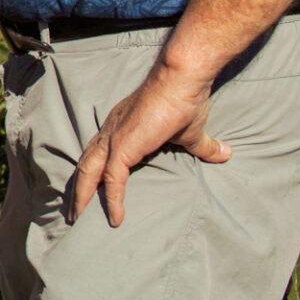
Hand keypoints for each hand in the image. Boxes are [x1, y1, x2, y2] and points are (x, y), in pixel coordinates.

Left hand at [68, 62, 228, 226]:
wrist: (182, 81)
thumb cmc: (185, 101)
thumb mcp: (193, 132)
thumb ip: (204, 146)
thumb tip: (225, 153)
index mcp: (120, 127)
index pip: (97, 153)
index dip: (91, 173)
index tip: (87, 192)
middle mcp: (111, 131)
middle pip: (85, 164)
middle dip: (78, 189)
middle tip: (74, 212)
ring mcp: (115, 137)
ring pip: (90, 171)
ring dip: (84, 196)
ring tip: (80, 218)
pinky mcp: (125, 145)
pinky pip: (113, 178)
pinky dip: (112, 199)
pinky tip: (116, 217)